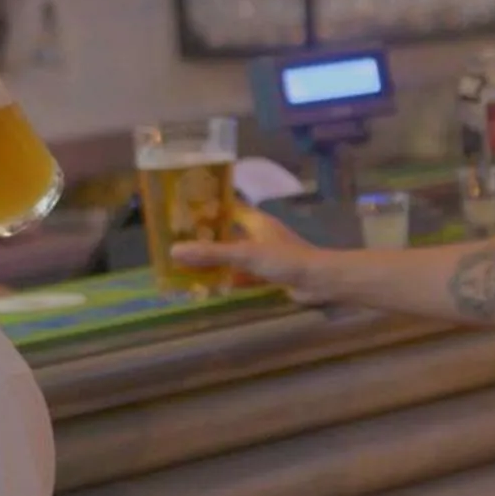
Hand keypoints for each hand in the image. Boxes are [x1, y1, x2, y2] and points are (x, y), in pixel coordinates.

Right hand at [171, 206, 334, 301]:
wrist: (320, 282)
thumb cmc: (285, 260)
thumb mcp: (245, 254)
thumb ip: (211, 253)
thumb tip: (174, 250)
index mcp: (256, 221)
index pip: (227, 208)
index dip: (207, 209)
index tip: (182, 212)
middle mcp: (260, 235)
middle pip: (228, 234)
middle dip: (207, 240)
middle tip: (179, 245)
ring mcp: (266, 256)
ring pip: (235, 257)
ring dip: (217, 262)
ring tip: (188, 267)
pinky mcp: (271, 275)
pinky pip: (245, 276)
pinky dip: (230, 280)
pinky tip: (212, 287)